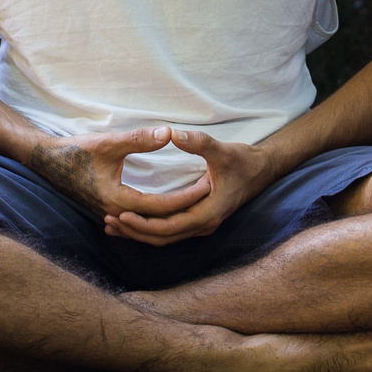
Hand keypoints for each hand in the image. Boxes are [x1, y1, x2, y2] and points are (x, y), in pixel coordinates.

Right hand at [25, 126, 210, 223]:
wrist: (46, 160)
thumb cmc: (76, 150)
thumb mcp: (109, 142)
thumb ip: (139, 139)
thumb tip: (169, 134)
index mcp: (117, 199)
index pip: (161, 206)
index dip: (187, 196)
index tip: (209, 183)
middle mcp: (115, 212)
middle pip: (159, 219)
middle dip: (186, 207)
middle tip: (211, 191)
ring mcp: (111, 213)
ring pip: (149, 223)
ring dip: (173, 214)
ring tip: (197, 201)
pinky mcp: (109, 208)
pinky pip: (139, 219)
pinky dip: (157, 216)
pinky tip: (171, 209)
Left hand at [105, 130, 280, 245]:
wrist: (262, 170)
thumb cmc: (243, 160)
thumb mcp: (222, 149)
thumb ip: (198, 142)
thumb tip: (172, 133)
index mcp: (208, 213)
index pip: (168, 227)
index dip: (143, 223)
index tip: (120, 213)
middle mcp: (204, 225)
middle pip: (162, 238)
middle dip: (134, 231)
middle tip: (108, 222)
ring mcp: (201, 225)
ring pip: (165, 238)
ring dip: (139, 233)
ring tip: (112, 226)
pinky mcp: (198, 220)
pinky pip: (170, 232)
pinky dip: (149, 230)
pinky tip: (131, 224)